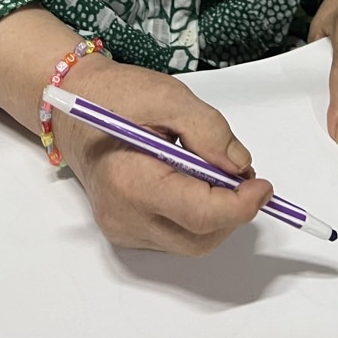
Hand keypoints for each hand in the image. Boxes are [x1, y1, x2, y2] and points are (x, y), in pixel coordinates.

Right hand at [55, 58, 273, 254]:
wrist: (74, 105)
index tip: (263, 184)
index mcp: (131, 182)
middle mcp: (124, 217)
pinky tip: (191, 181)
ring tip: (214, 171)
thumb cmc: (118, 96)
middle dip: (233, 211)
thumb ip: (209, 131)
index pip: (200, 214)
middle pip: (199, 238)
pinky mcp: (125, 230)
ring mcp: (122, 229)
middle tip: (242, 173)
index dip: (241, 204)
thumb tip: (240, 167)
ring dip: (217, 214)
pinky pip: (174, 234)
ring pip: (190, 242)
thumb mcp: (169, 97)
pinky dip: (196, 215)